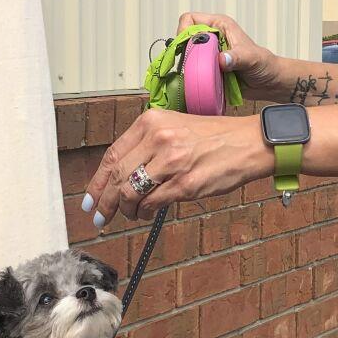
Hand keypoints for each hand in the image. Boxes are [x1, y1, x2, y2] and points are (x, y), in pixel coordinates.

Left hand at [80, 108, 274, 227]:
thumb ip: (147, 145)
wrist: (248, 143)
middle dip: (105, 202)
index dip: (98, 181)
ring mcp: (171, 162)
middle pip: (117, 176)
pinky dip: (145, 212)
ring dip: (126, 209)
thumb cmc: (214, 137)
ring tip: (129, 215)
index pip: (112, 154)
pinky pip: (153, 203)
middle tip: (100, 216)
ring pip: (131, 192)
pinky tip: (147, 213)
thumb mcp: (175, 127)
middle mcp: (158, 138)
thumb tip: (120, 175)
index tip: (90, 199)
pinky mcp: (185, 183)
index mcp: (151, 121)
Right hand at [176, 11, 277, 101]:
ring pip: (185, 56)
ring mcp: (208, 54)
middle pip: (183, 39)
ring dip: (187, 67)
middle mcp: (211, 37)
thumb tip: (221, 59)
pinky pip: (191, 71)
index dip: (184, 32)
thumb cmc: (264, 64)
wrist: (269, 82)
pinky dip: (192, 77)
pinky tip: (199, 82)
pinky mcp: (208, 68)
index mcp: (219, 25)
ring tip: (196, 76)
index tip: (187, 48)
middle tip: (190, 66)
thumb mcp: (251, 58)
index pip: (190, 20)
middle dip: (184, 52)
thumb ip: (236, 57)